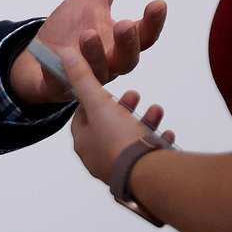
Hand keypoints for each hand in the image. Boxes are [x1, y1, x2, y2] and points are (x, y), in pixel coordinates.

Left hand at [9, 0, 165, 103]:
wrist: (40, 56)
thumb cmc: (73, 29)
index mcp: (120, 41)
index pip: (145, 35)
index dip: (153, 22)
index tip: (158, 2)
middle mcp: (109, 62)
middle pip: (127, 59)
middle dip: (128, 42)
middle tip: (126, 24)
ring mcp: (86, 76)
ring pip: (98, 72)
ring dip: (95, 54)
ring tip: (89, 34)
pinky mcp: (61, 84)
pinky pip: (64, 82)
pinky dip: (64, 70)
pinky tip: (60, 56)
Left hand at [65, 44, 175, 183]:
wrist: (146, 177)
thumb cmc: (119, 142)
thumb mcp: (99, 103)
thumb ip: (83, 79)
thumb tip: (65, 55)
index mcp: (84, 142)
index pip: (82, 116)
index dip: (94, 99)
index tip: (108, 90)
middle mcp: (98, 158)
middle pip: (109, 126)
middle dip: (124, 107)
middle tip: (134, 96)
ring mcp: (119, 169)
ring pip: (131, 139)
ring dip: (144, 121)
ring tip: (156, 110)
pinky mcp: (140, 176)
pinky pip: (149, 155)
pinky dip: (157, 142)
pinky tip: (166, 134)